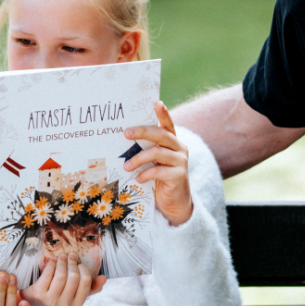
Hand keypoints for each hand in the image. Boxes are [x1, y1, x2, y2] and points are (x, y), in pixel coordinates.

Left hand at [21, 252, 105, 305]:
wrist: (36, 300)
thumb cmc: (59, 292)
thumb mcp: (76, 291)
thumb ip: (92, 286)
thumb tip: (104, 278)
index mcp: (76, 305)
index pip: (86, 282)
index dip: (83, 269)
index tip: (80, 263)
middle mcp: (64, 305)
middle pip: (73, 277)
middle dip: (72, 263)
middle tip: (71, 255)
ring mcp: (50, 301)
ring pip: (61, 276)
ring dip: (62, 262)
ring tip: (62, 256)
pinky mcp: (38, 295)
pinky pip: (48, 274)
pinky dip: (52, 264)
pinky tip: (53, 261)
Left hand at [124, 101, 192, 226]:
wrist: (174, 203)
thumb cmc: (159, 179)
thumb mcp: (153, 162)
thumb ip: (145, 150)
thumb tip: (122, 140)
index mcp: (172, 142)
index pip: (168, 124)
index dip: (163, 113)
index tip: (156, 103)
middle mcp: (179, 148)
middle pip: (161, 134)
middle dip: (143, 131)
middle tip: (126, 133)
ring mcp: (181, 161)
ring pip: (158, 152)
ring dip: (138, 158)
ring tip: (125, 166)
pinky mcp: (180, 176)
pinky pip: (159, 171)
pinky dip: (146, 174)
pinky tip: (138, 179)